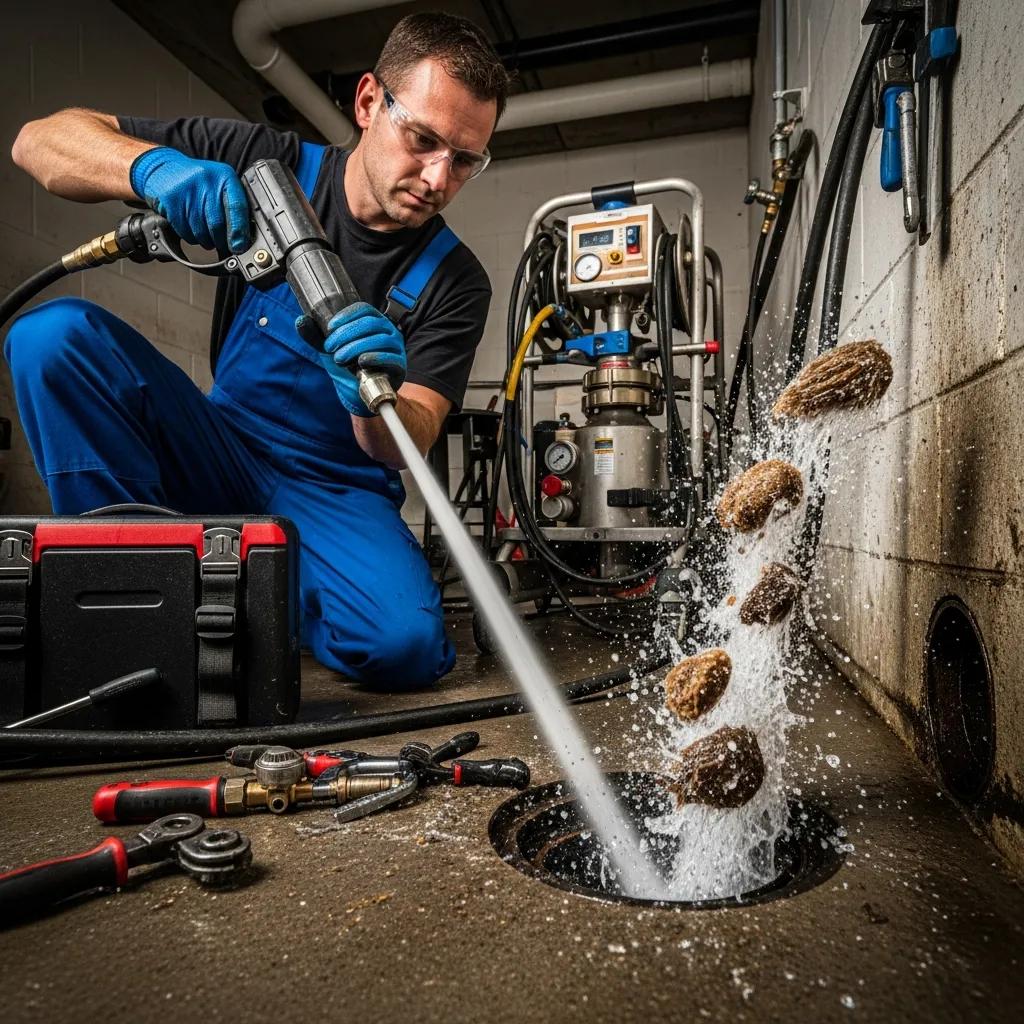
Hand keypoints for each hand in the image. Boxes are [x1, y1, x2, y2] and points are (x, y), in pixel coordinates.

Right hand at [129, 146, 249, 253]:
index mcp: (225, 176)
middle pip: (217, 224)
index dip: (239, 231)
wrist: (165, 170)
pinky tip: (190, 226)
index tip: (239, 246)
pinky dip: (190, 236)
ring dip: (205, 240)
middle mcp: (207, 180)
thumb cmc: (199, 183)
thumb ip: (233, 208)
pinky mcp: (171, 199)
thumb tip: (243, 239)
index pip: (237, 207)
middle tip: (222, 244)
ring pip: (200, 231)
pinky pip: (185, 230)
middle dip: (221, 240)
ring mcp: (187, 189)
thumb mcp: (221, 187)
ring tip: (205, 233)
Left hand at [297, 303, 406, 417]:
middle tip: (330, 348)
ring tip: (340, 358)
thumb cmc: (349, 368)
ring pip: (378, 339)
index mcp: (373, 322)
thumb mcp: (331, 350)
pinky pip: (390, 357)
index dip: (346, 316)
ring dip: (355, 347)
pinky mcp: (400, 365)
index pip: (363, 309)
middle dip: (346, 334)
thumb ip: (316, 337)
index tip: (330, 327)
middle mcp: (387, 331)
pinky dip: (374, 357)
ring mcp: (396, 347)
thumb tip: (300, 320)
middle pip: (369, 323)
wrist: (362, 394)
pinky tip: (361, 362)